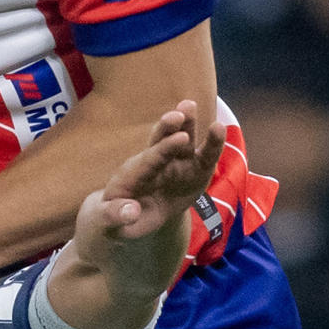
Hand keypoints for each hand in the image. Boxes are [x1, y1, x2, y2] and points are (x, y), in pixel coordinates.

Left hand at [71, 101, 224, 269]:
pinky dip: (213, 147)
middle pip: (162, 140)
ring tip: (212, 120)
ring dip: (193, 127)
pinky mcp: (192, 171)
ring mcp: (175, 164)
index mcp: (133, 173)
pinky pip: (204, 159)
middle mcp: (155, 163)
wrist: (131, 215)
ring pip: (184, 143)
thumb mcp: (108, 219)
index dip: (164, 148)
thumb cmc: (116, 216)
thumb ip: (113, 215)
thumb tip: (131, 212)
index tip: (180, 138)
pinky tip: (220, 130)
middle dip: (172, 126)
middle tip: (185, 108)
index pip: (150, 159)